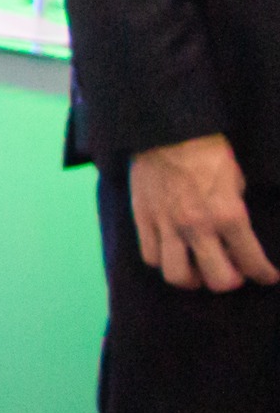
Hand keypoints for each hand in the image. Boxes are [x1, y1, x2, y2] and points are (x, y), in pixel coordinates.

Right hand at [130, 134, 276, 289]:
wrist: (167, 131)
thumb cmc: (208, 153)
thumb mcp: (237, 182)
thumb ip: (235, 214)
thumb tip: (234, 236)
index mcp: (229, 216)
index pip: (252, 262)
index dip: (265, 274)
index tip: (267, 276)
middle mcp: (199, 227)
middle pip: (217, 280)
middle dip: (230, 281)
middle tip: (231, 272)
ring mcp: (168, 225)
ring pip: (178, 275)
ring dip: (192, 279)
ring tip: (196, 270)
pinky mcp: (144, 219)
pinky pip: (150, 256)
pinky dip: (163, 260)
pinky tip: (171, 252)